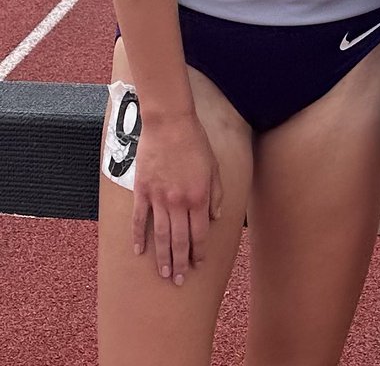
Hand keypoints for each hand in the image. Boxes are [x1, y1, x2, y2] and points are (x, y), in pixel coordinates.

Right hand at [131, 113, 223, 284]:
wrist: (170, 123)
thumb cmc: (195, 142)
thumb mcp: (214, 167)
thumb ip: (215, 194)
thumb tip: (214, 217)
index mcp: (198, 197)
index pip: (199, 233)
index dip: (199, 252)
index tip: (198, 265)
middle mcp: (178, 202)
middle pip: (179, 240)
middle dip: (181, 263)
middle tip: (180, 281)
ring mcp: (158, 198)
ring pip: (160, 235)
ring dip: (163, 257)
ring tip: (165, 274)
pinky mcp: (142, 191)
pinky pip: (139, 220)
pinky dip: (138, 237)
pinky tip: (139, 252)